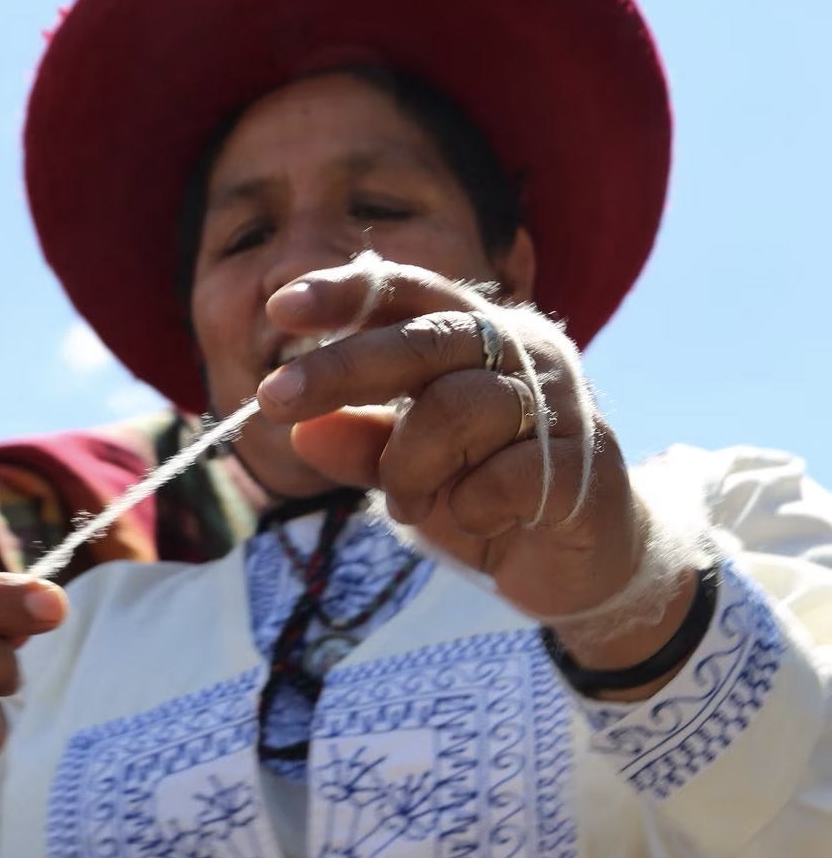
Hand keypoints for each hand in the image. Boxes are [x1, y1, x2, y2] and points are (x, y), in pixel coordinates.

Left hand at [255, 261, 692, 652]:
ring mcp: (562, 402)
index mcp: (479, 334)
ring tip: (411, 504)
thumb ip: (362, 447)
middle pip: (424, 341)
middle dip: (340, 368)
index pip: (408, 292)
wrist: (583, 564)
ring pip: (457, 408)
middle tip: (272, 399)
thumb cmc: (488, 499)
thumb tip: (301, 429)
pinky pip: (504, 477)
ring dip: (411, 468)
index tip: (279, 307)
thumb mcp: (410, 473)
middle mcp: (524, 350)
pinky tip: (480, 521)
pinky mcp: (586, 463)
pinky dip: (472, 507)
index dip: (346, 293)